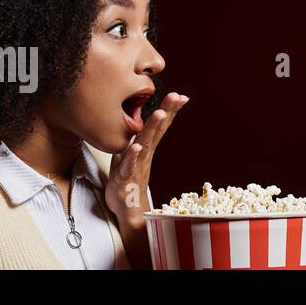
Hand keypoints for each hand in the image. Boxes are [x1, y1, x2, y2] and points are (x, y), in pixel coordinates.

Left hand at [104, 92, 188, 221]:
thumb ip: (135, 137)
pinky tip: (136, 146)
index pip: (159, 126)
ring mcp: (136, 166)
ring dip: (153, 129)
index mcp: (145, 147)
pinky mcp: (125, 178)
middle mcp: (144, 155)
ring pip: (145, 144)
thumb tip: (137, 119)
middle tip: (176, 97)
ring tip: (160, 114)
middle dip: (166, 112)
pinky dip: (133, 155)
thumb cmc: (127, 178)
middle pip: (156, 130)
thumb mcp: (129, 153)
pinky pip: (129, 165)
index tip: (180, 96)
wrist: (126, 208)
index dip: (169, 110)